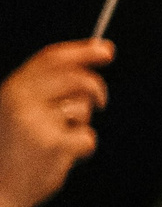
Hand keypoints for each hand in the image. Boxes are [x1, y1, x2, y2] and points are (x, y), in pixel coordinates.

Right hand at [0, 39, 110, 206]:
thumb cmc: (7, 151)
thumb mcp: (13, 112)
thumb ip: (40, 92)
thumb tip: (82, 71)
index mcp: (11, 90)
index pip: (51, 59)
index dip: (82, 51)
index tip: (105, 49)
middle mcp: (23, 102)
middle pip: (76, 79)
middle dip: (96, 87)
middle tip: (102, 101)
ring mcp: (39, 123)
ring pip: (83, 110)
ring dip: (79, 125)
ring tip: (56, 141)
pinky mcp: (55, 146)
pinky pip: (86, 138)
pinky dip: (81, 149)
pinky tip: (61, 158)